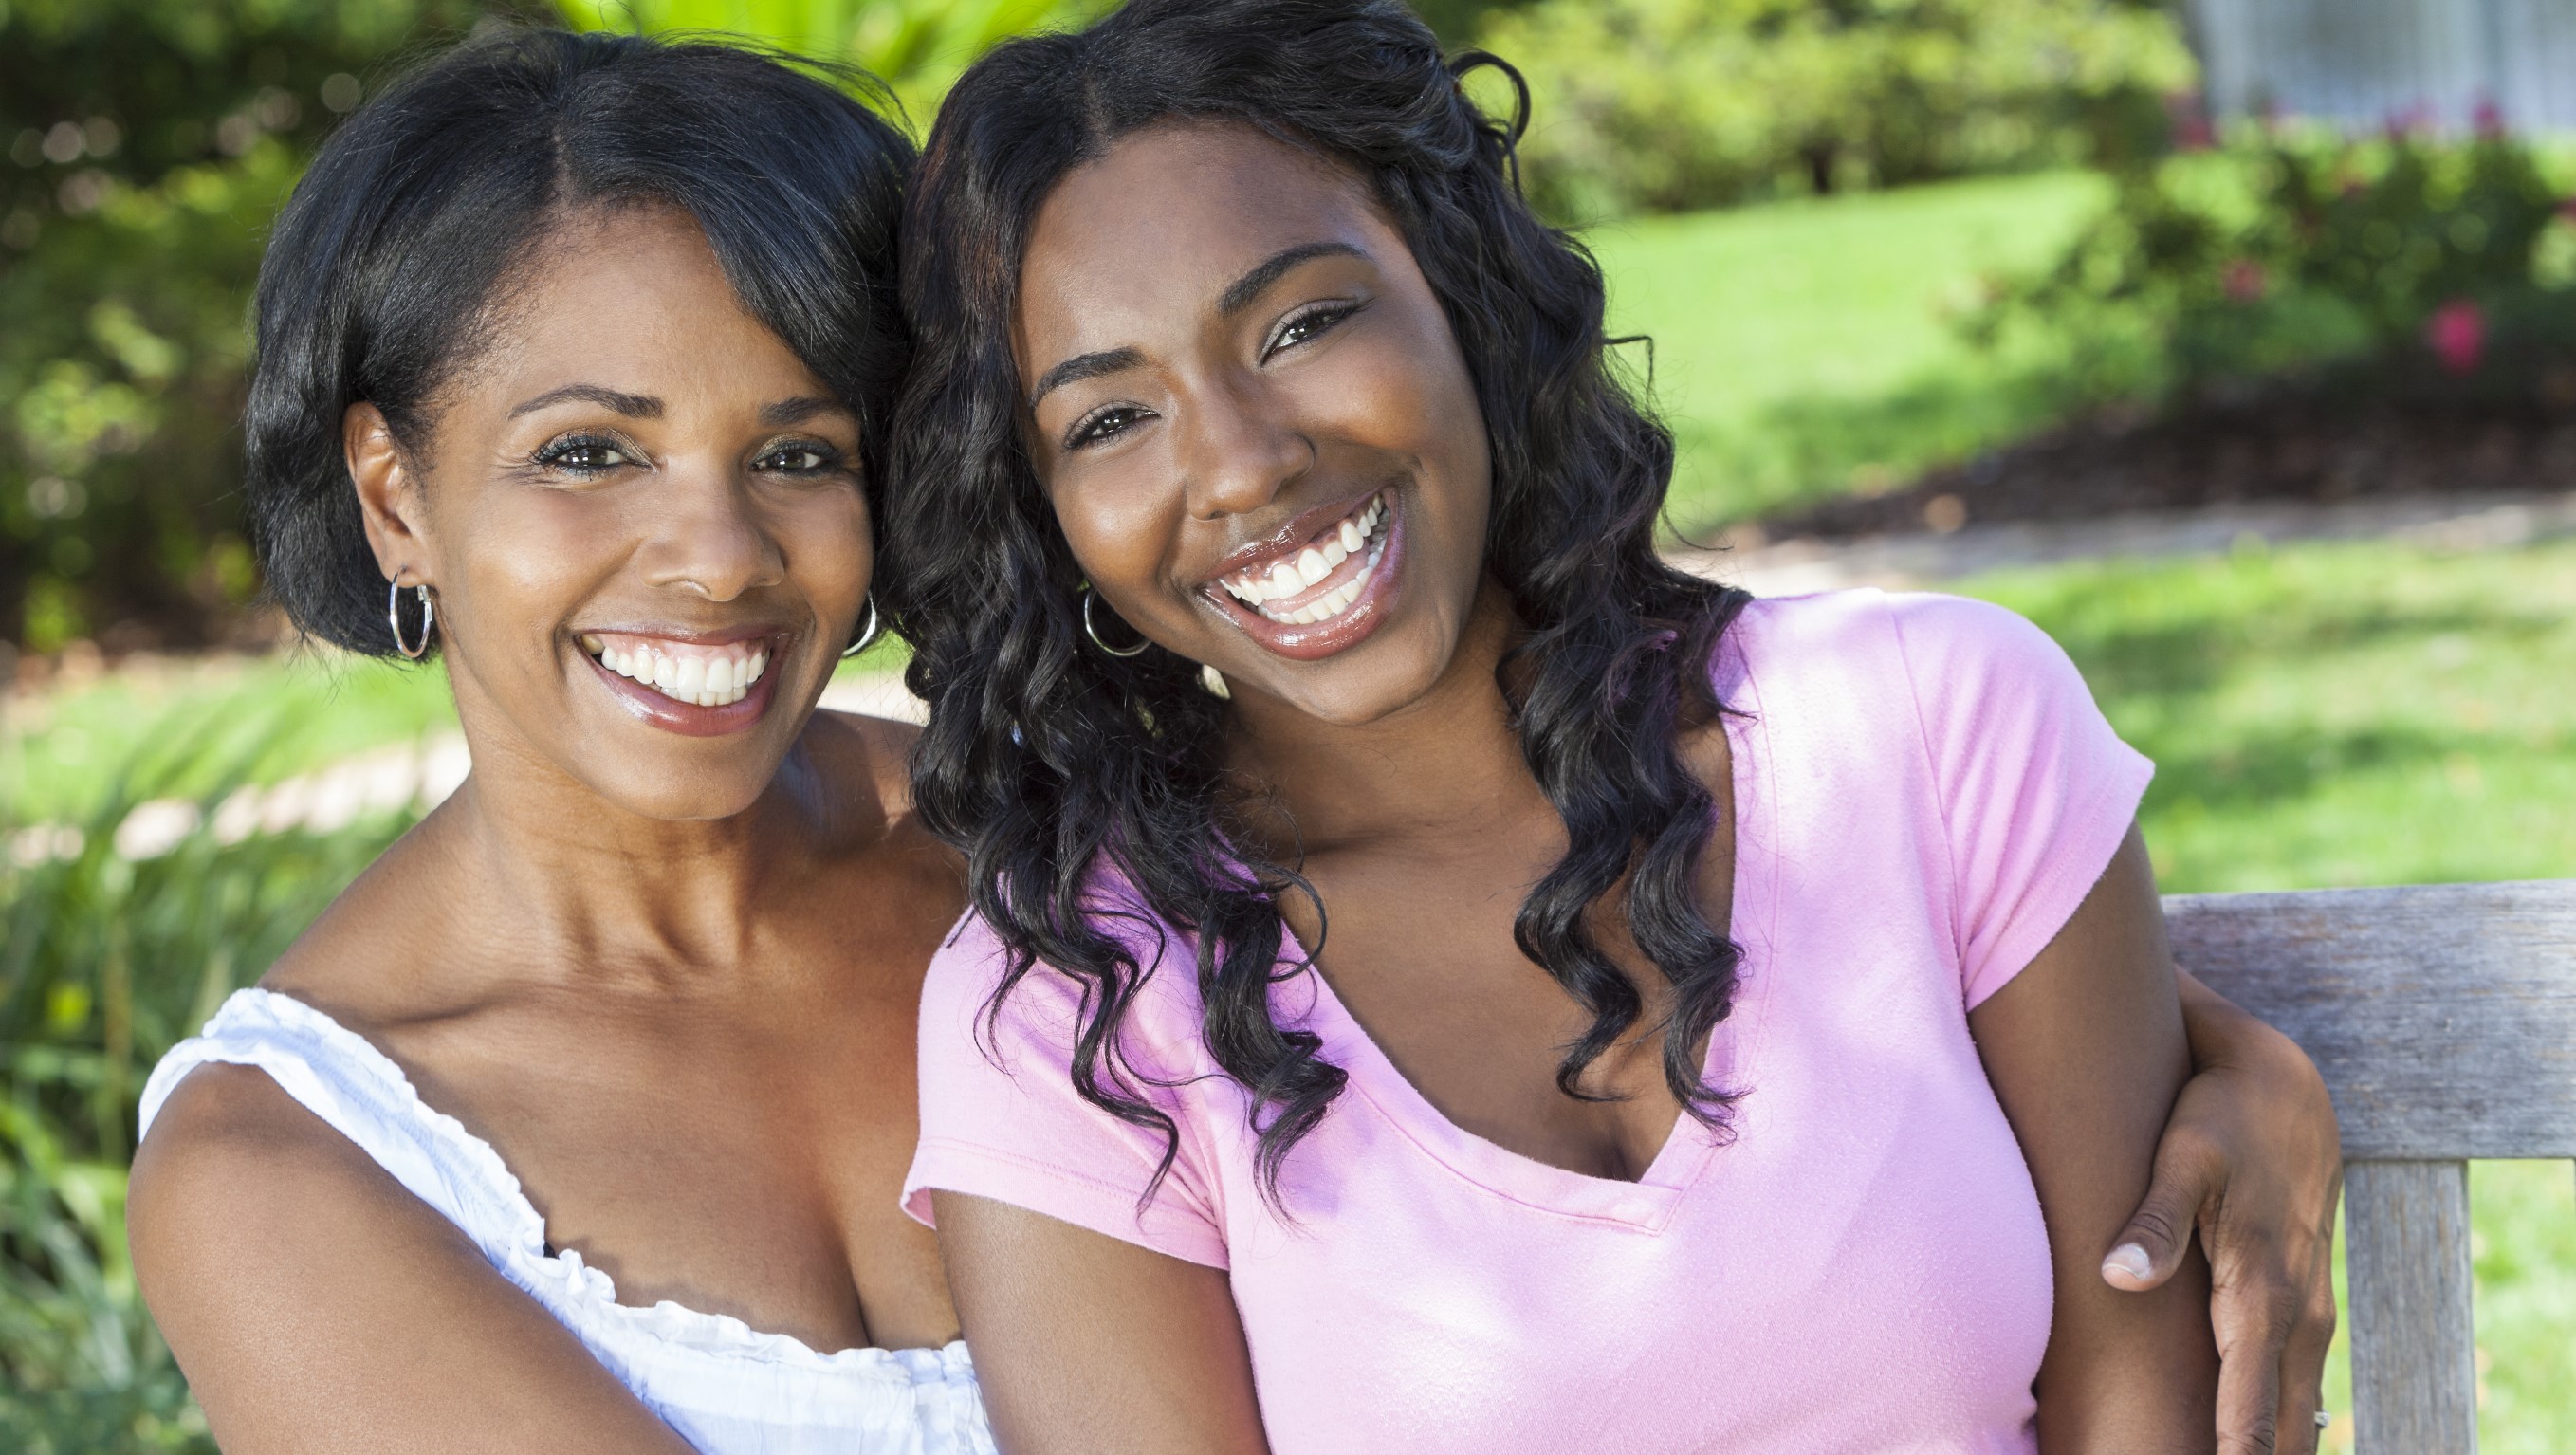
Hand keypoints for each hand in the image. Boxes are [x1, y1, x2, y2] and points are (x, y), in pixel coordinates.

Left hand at [2102, 969, 2341, 1454]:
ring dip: (2269, 1448)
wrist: (2284, 1083)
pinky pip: (2292, 1381)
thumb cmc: (2222, 1119)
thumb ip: (2156, 1221)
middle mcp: (2295, 1315)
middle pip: (2282, 1424)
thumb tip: (2118, 1278)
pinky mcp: (2297, 1302)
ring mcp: (2304, 1312)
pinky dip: (2279, 1421)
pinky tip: (2252, 1448)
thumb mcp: (2185, 1159)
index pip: (2251, 1404)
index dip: (2233, 1452)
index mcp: (2263, 1294)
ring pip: (2294, 1408)